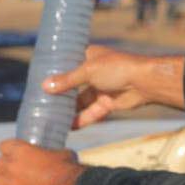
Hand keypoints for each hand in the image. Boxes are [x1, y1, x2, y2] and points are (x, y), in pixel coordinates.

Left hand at [0, 140, 83, 184]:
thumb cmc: (67, 169)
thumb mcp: (60, 154)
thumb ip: (51, 154)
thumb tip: (56, 158)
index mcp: (20, 150)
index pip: (3, 146)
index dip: (9, 151)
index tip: (14, 155)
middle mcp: (11, 166)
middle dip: (3, 169)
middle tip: (12, 174)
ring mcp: (10, 184)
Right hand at [42, 45, 184, 127]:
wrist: (144, 82)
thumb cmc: (117, 68)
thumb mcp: (88, 71)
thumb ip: (67, 80)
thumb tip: (45, 86)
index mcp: (89, 57)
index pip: (68, 63)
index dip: (56, 71)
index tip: (39, 80)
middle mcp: (94, 72)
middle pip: (73, 85)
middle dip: (60, 94)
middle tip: (42, 103)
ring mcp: (101, 88)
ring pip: (81, 101)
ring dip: (70, 110)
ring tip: (52, 118)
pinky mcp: (107, 103)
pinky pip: (92, 113)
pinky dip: (82, 119)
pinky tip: (69, 127)